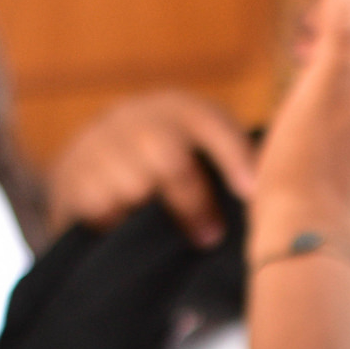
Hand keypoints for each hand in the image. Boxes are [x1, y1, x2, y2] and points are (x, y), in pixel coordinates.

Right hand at [46, 90, 257, 246]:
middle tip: (209, 238)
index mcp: (181, 110)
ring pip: (130, 185)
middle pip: (167, 157)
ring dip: (150, 217)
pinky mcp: (70, 174)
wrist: (94, 160)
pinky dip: (115, 226)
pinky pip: (96, 206)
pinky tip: (124, 232)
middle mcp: (138, 118)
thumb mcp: (204, 154)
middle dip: (191, 202)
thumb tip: (279, 196)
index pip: (211, 124)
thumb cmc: (174, 168)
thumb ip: (240, 167)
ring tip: (160, 237)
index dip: (233, 155)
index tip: (252, 192)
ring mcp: (100, 143)